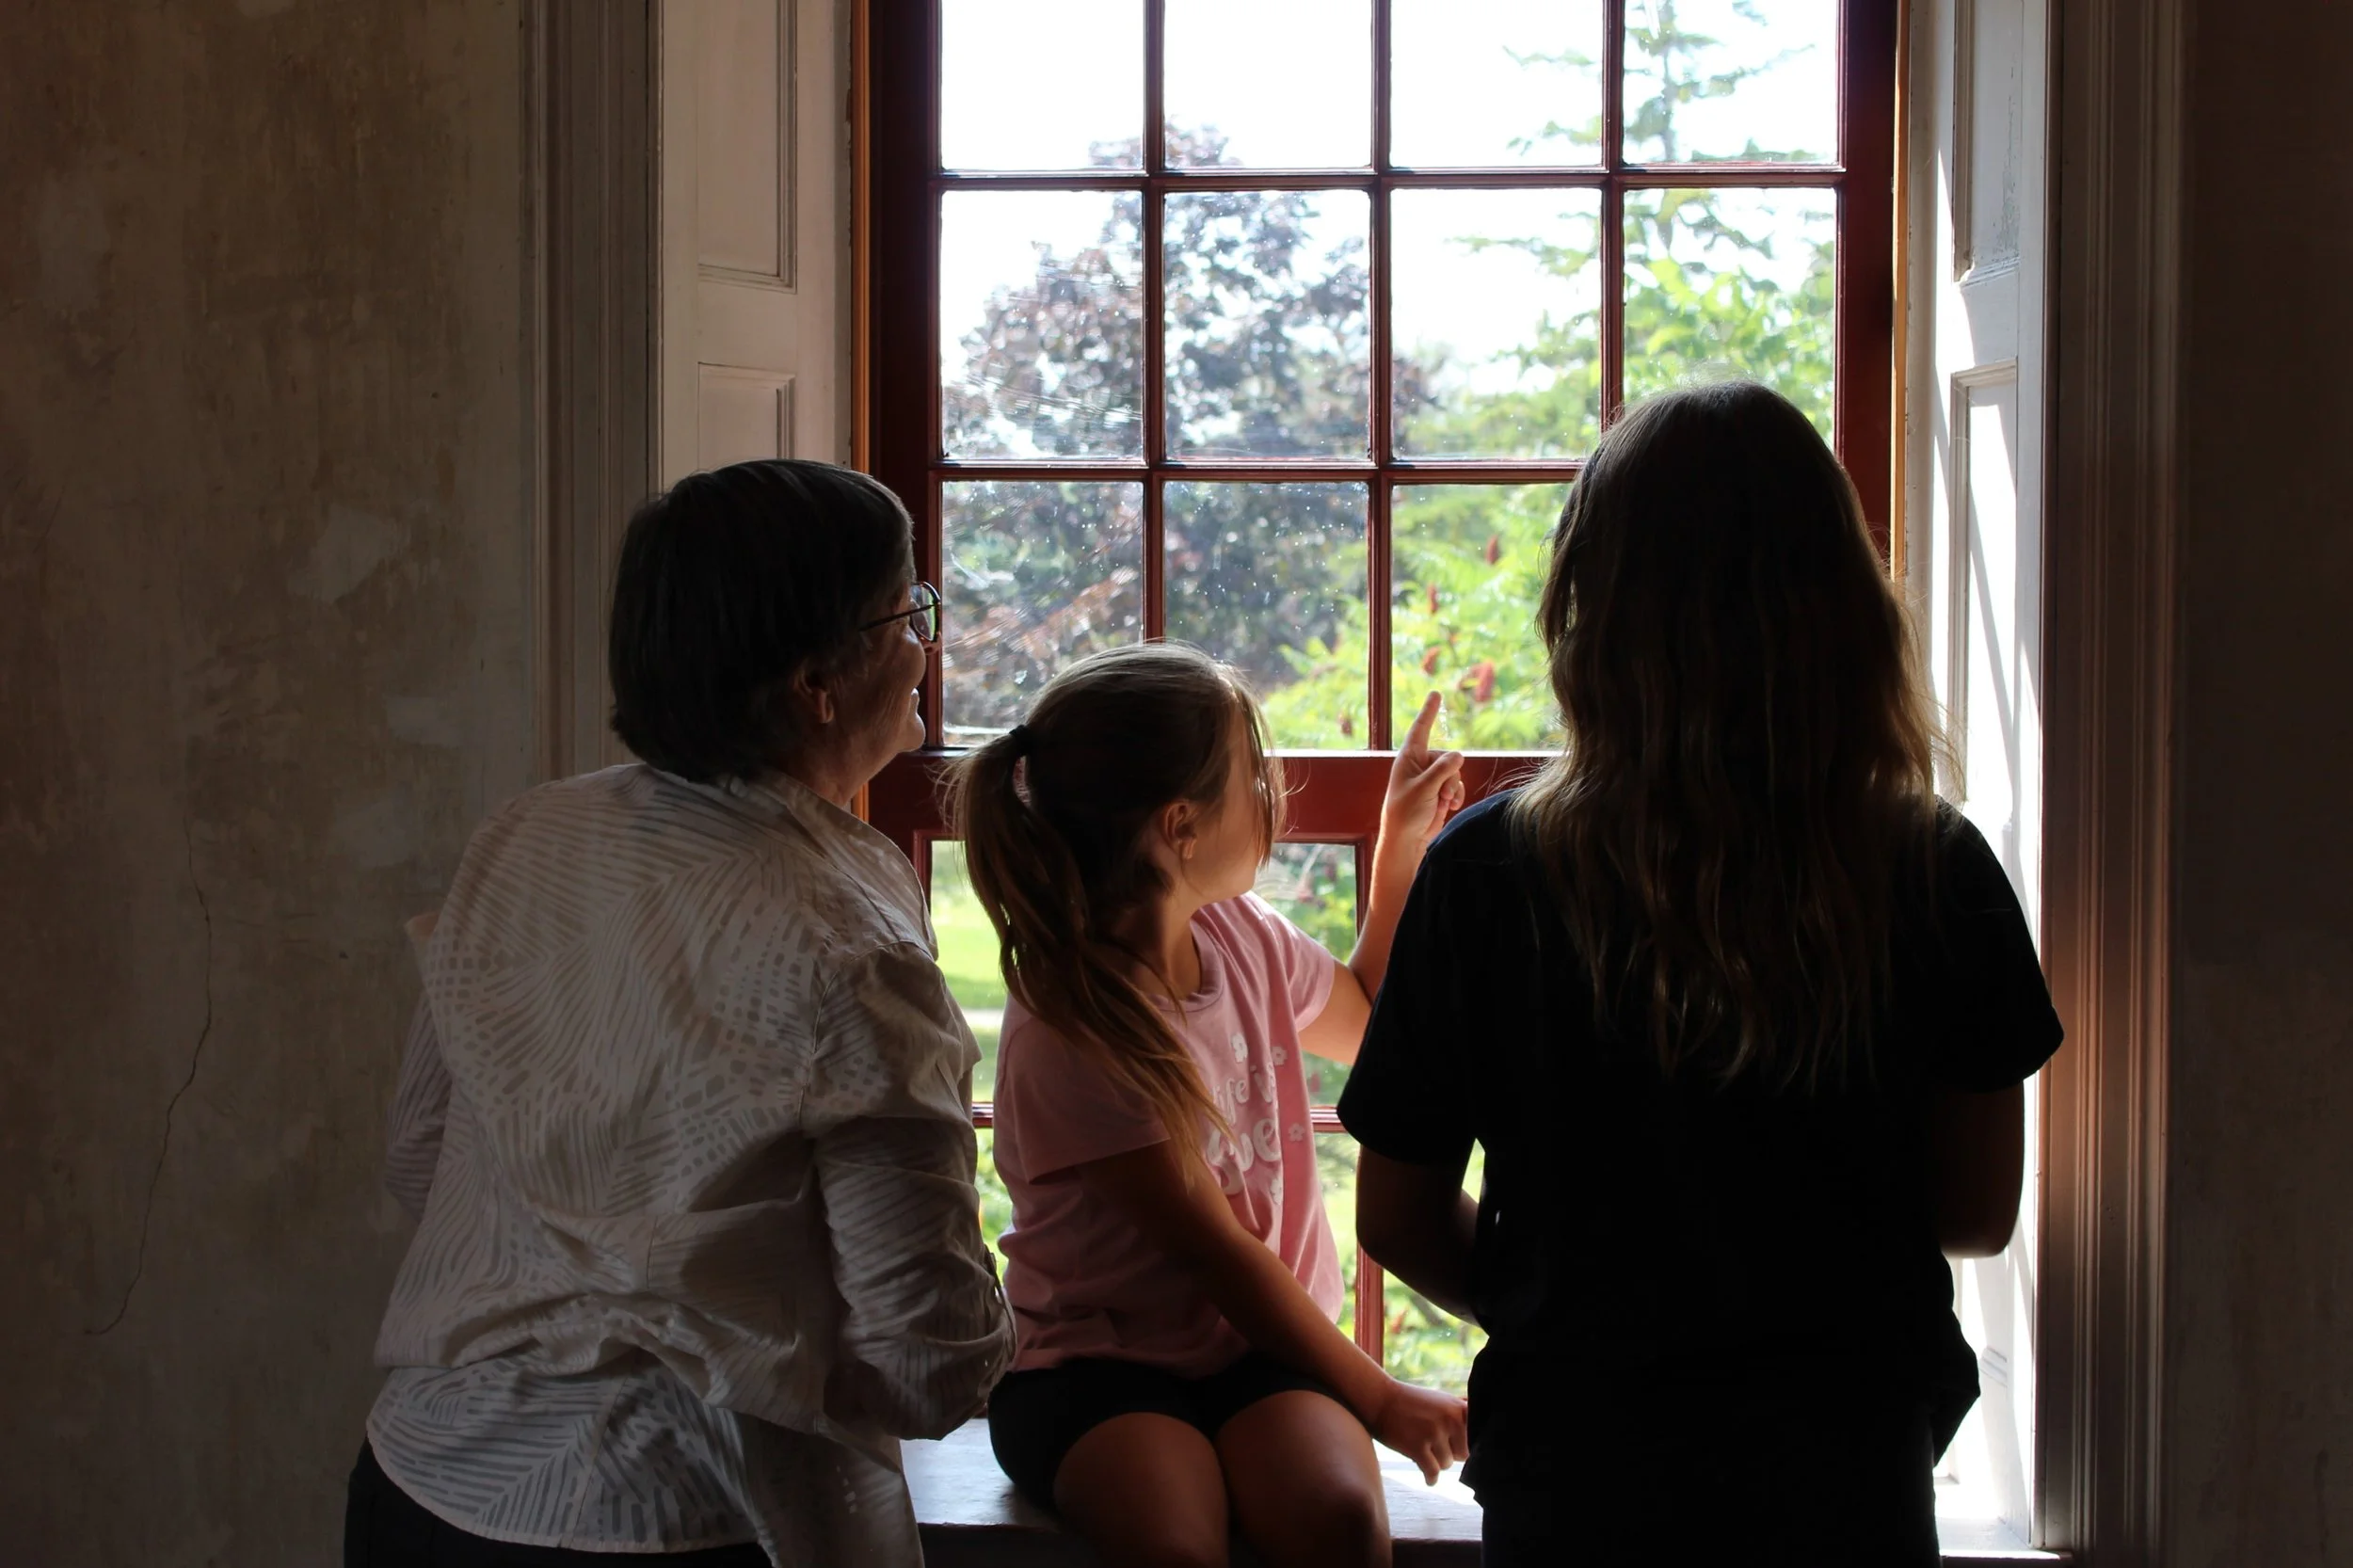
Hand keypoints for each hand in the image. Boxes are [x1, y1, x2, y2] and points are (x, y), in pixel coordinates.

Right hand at [1367, 1376, 1469, 1484]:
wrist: (1380, 1399)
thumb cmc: (1413, 1402)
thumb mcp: (1443, 1400)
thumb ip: (1463, 1414)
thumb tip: (1485, 1432)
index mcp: (1459, 1409)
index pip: (1476, 1440)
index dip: (1466, 1445)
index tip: (1456, 1446)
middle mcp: (1450, 1420)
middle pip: (1463, 1455)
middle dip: (1450, 1454)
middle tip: (1434, 1446)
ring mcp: (1434, 1433)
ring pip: (1446, 1464)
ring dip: (1435, 1461)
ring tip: (1423, 1449)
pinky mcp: (1418, 1447)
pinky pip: (1432, 1473)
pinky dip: (1430, 1478)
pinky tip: (1428, 1477)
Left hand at [1380, 692, 1466, 861]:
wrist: (1407, 839)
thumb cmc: (1406, 812)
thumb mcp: (1424, 788)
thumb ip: (1443, 769)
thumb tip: (1459, 754)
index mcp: (1408, 758)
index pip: (1420, 729)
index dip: (1429, 711)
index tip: (1435, 693)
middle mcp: (1420, 764)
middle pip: (1447, 756)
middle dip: (1450, 775)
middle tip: (1439, 794)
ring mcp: (1430, 778)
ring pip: (1455, 772)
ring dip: (1453, 787)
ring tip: (1442, 802)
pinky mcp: (1439, 791)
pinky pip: (1456, 785)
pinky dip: (1455, 795)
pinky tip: (1449, 806)